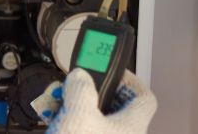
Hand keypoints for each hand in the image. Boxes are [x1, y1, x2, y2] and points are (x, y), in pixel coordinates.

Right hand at [31, 69, 156, 133]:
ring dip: (74, 107)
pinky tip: (53, 119)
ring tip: (56, 103)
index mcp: (132, 127)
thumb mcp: (78, 114)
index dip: (129, 79)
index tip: (107, 70)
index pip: (144, 98)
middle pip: (115, 107)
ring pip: (95, 119)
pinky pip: (81, 130)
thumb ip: (80, 89)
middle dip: (91, 93)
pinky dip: (67, 122)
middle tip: (75, 86)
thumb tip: (80, 77)